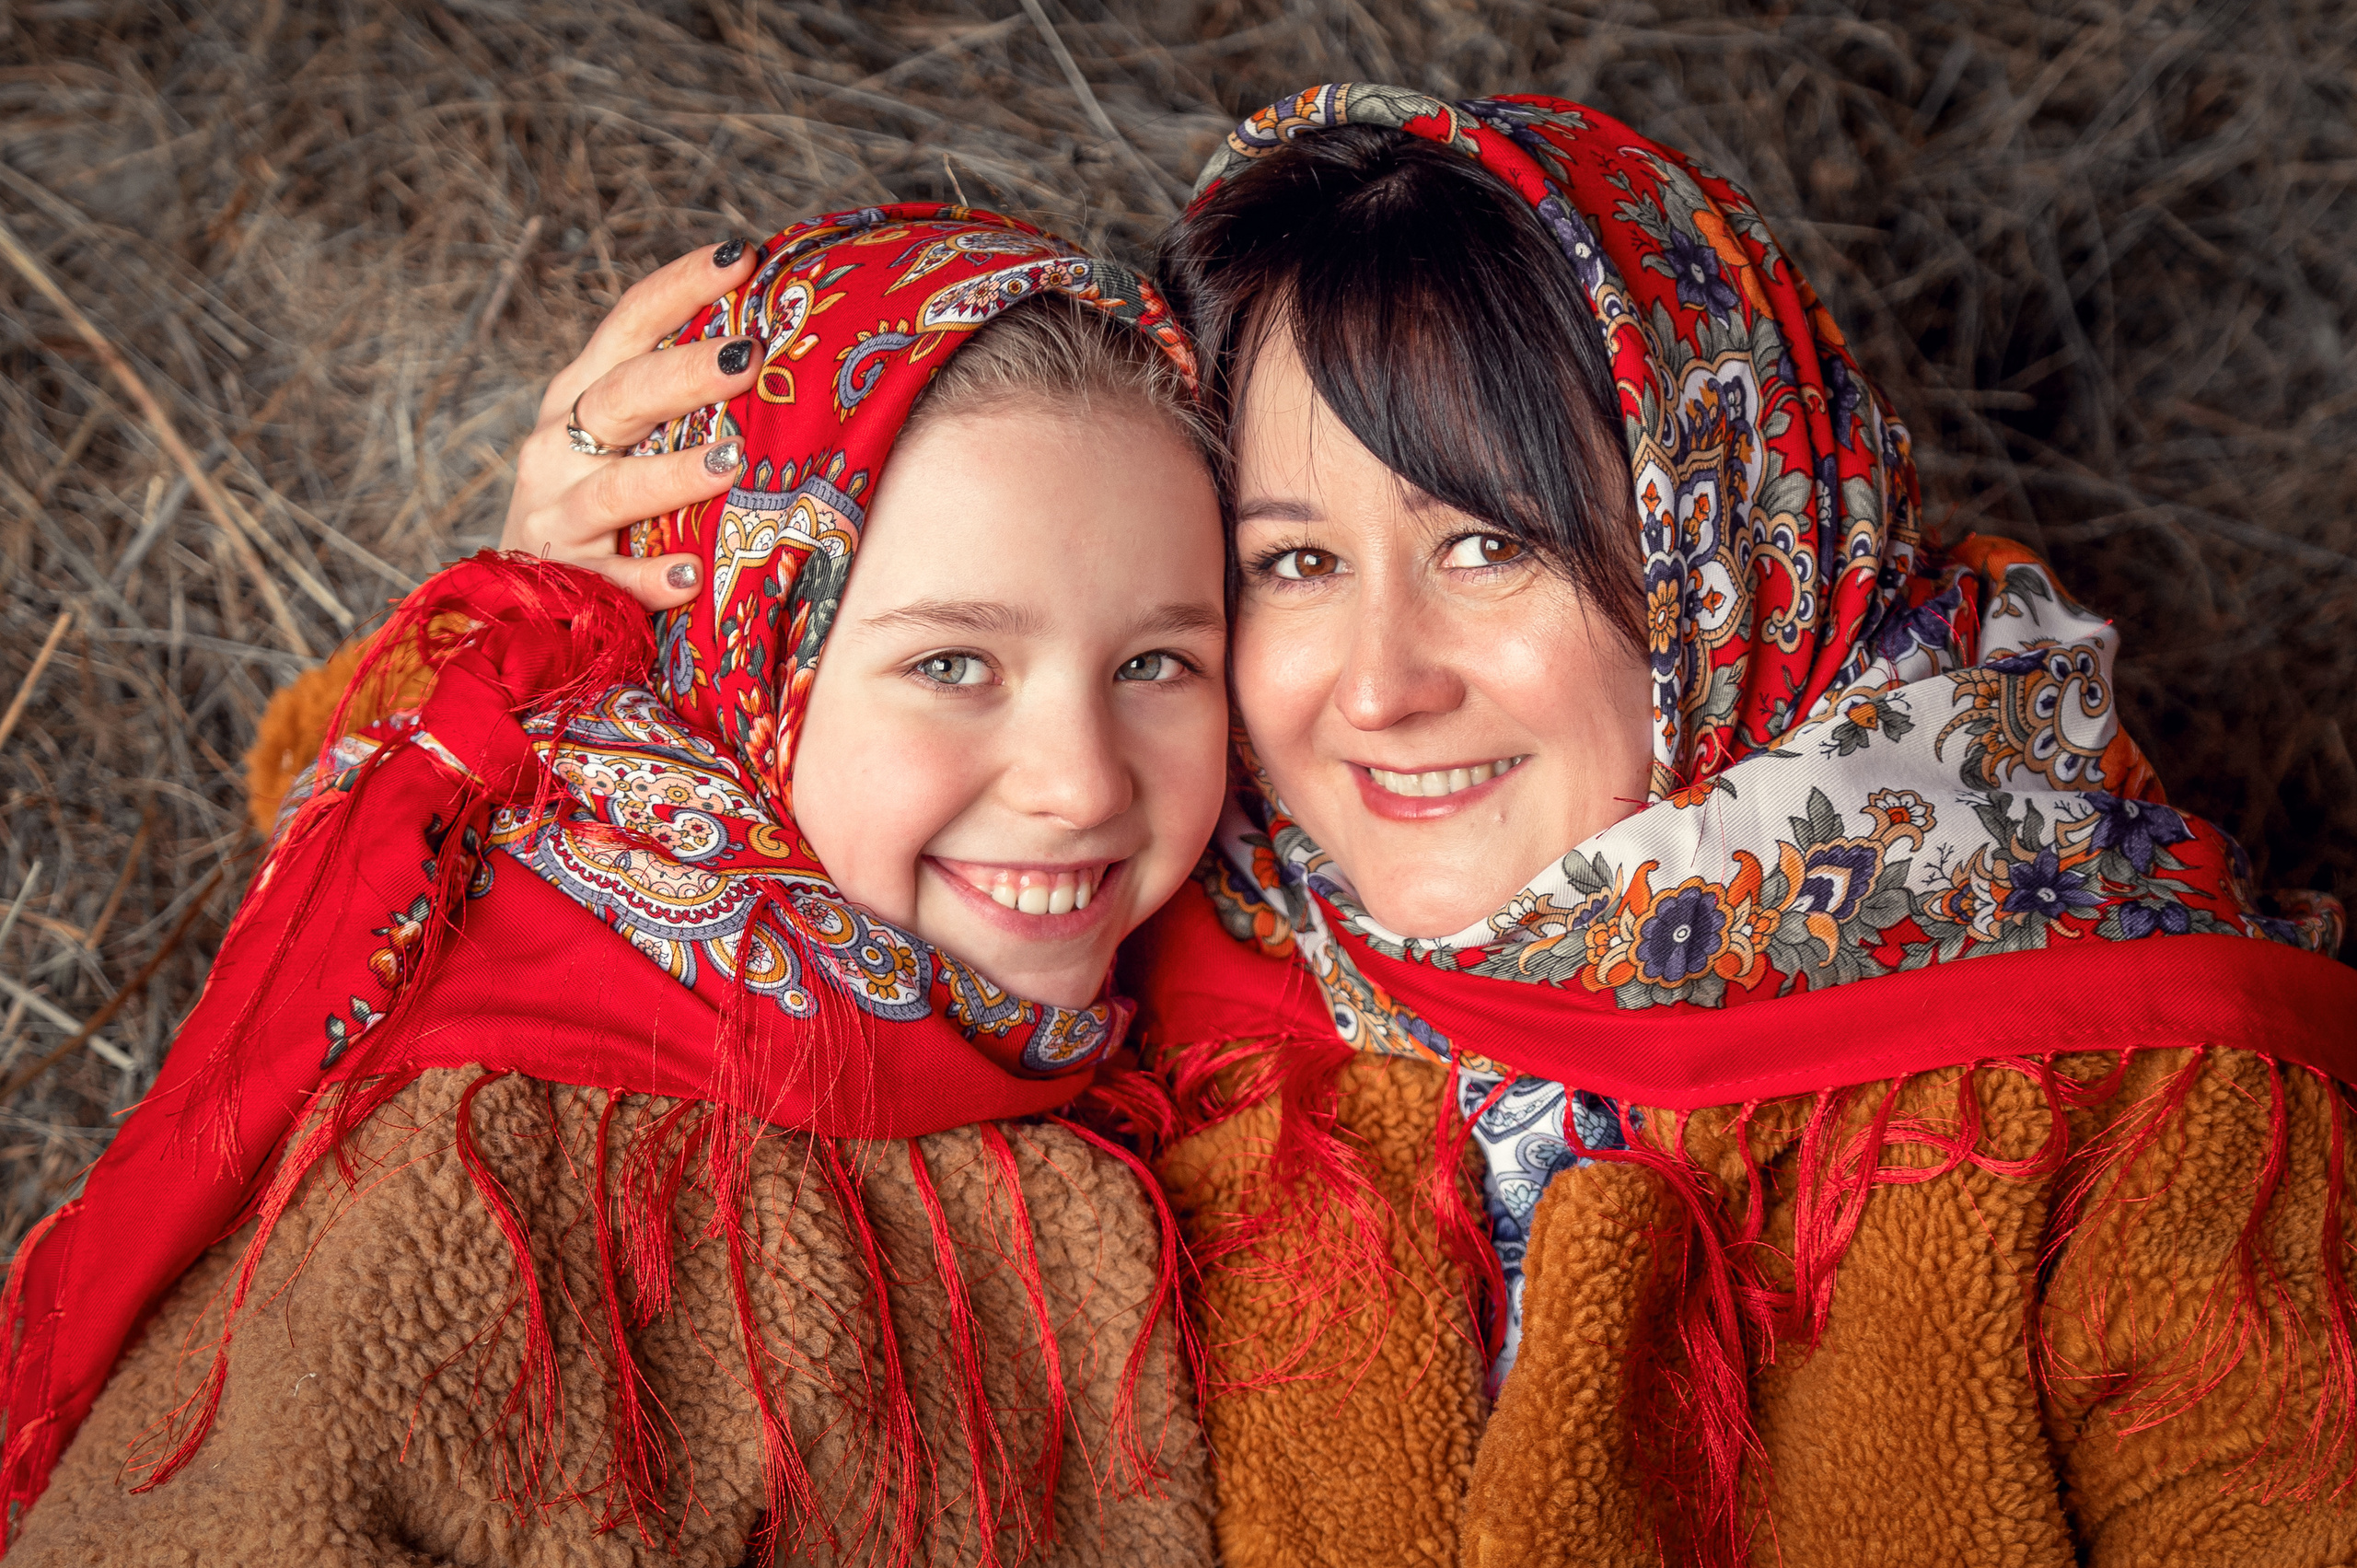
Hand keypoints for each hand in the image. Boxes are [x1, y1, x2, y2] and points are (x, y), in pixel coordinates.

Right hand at [499, 239, 762, 609]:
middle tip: (749, 356)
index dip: (681, 286)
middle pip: (623, 395)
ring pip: (616, 486)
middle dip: (685, 373)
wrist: (518, 599)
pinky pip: (611, 579)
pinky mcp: (563, 578)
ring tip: (733, 463)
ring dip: (674, 474)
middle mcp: (558, 443)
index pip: (630, 325)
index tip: (743, 258)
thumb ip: (672, 402)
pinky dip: (648, 578)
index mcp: (580, 395)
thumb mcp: (619, 441)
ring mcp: (555, 511)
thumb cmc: (598, 507)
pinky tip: (691, 578)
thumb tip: (770, 346)